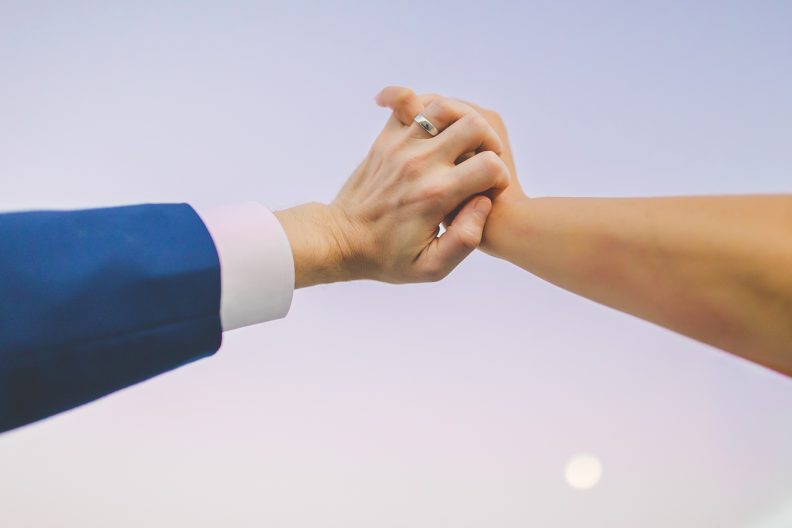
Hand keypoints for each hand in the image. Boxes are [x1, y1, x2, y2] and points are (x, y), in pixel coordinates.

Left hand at [375, 86, 527, 254]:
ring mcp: (400, 146)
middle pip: (474, 125)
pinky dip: (425, 104)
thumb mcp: (431, 267)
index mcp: (436, 195)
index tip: (490, 191)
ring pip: (446, 107)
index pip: (490, 166)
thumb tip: (484, 202)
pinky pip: (408, 102)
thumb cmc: (388, 257)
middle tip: (483, 161)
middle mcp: (419, 164)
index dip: (500, 178)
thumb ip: (465, 240)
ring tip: (464, 141)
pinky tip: (434, 126)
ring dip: (463, 119)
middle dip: (490, 142)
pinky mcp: (385, 138)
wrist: (341, 239)